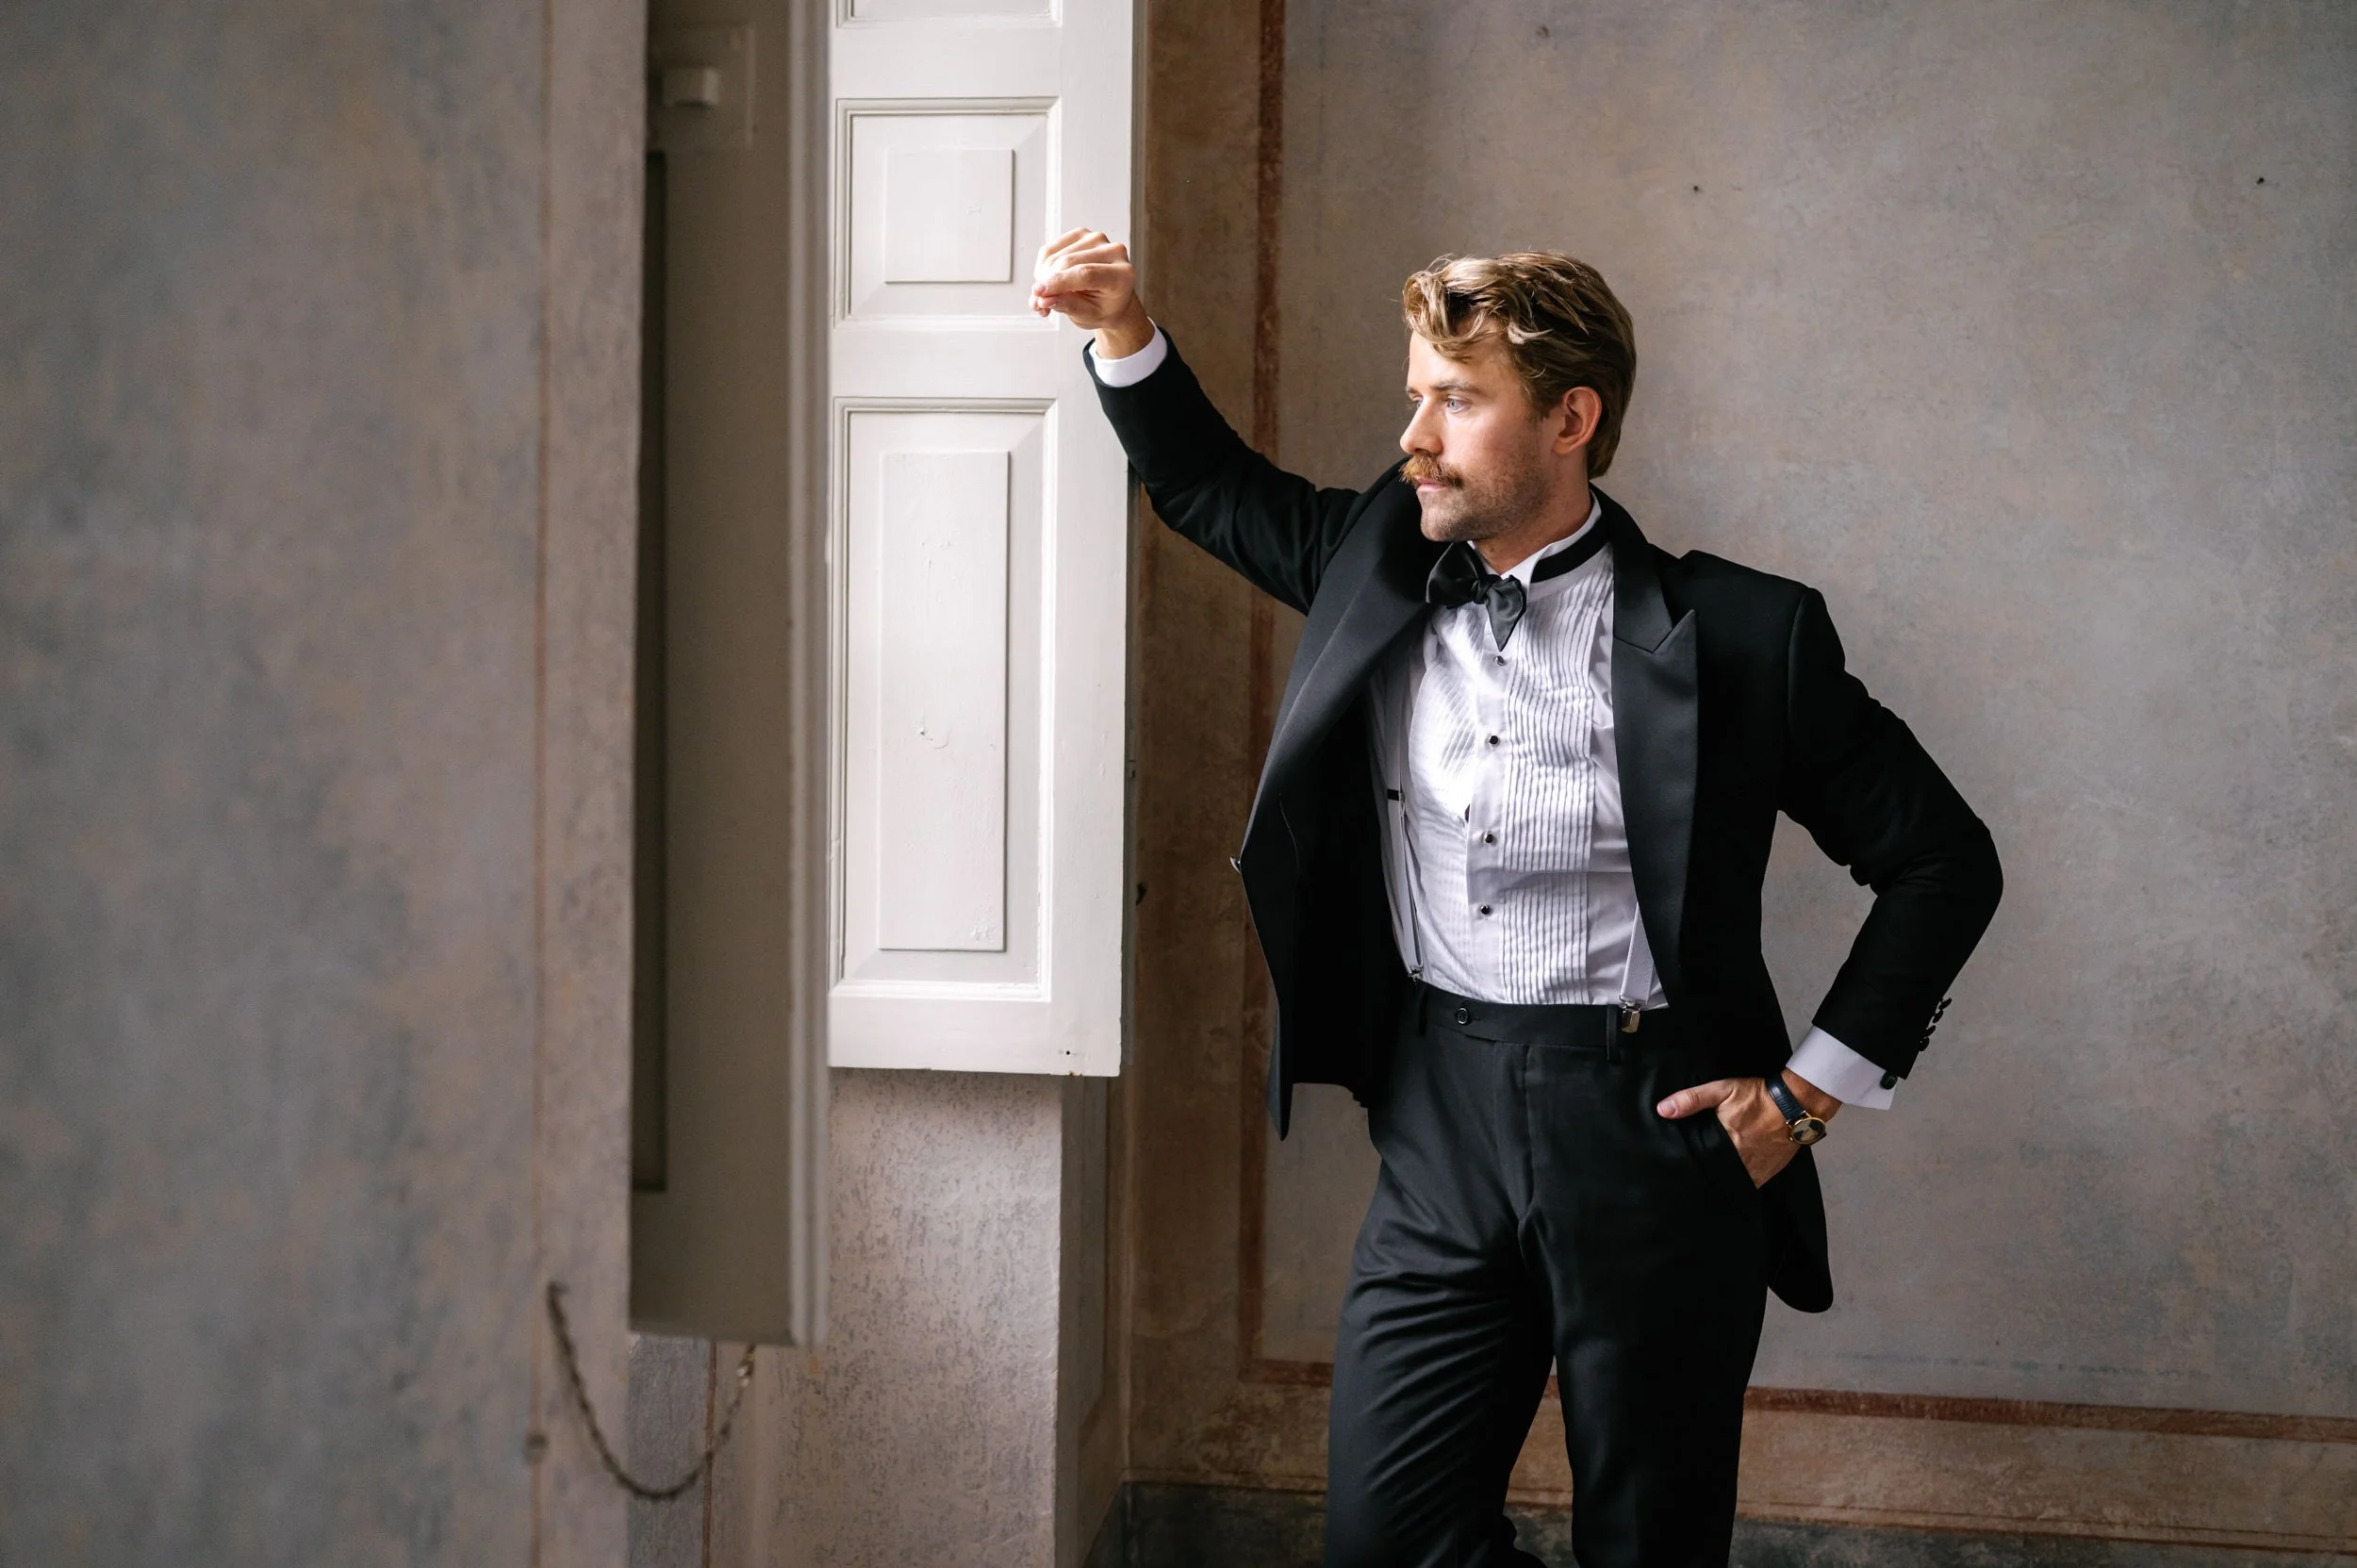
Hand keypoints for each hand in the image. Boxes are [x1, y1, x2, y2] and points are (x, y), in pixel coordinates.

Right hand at [1030, 226, 1153, 355]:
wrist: (1111, 298)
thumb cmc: (1103, 307)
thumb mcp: (1089, 316)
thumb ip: (1067, 306)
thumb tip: (1043, 299)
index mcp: (1122, 274)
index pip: (1086, 273)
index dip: (1059, 283)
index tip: (1038, 294)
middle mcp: (1113, 251)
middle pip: (1068, 262)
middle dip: (1047, 283)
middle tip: (1040, 304)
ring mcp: (1097, 239)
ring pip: (1056, 256)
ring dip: (1043, 278)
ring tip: (1048, 296)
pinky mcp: (1081, 234)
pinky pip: (1051, 249)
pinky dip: (1043, 267)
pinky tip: (1050, 281)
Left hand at [1655, 1070, 1840, 1187]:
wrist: (1796, 1103)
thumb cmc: (1758, 1096)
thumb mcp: (1722, 1090)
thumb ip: (1692, 1099)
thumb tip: (1663, 1110)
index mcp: (1726, 1142)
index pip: (1700, 1162)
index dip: (1689, 1167)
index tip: (1679, 1168)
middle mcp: (1740, 1160)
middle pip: (1715, 1174)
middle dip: (1704, 1174)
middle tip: (1691, 1175)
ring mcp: (1756, 1169)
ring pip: (1731, 1181)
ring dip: (1722, 1179)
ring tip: (1710, 1178)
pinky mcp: (1768, 1172)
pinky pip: (1750, 1184)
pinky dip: (1740, 1182)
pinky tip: (1731, 1178)